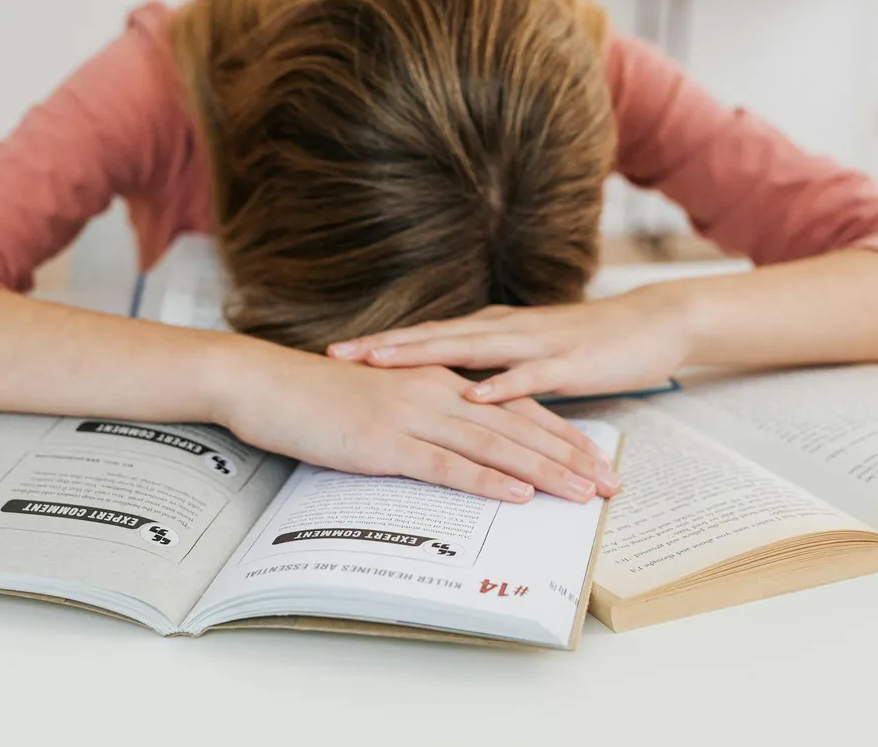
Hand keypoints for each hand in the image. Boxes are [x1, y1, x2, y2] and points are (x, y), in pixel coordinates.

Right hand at [212, 337, 620, 502]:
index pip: (513, 408)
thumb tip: (450, 446)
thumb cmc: (317, 395)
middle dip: (570, 456)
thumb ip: (420, 417)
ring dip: (544, 471)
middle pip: (518, 426)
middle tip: (611, 482)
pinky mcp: (386, 442)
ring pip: (494, 446)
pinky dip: (487, 480)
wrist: (266, 382)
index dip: (558, 434)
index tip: (594, 457)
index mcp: (438, 382)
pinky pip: (447, 464)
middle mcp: (436, 394)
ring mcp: (412, 417)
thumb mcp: (381, 401)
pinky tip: (518, 495)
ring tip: (584, 493)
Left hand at [326, 287, 692, 403]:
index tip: (336, 352)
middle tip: (339, 353)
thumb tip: (448, 387)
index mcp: (493, 330)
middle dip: (385, 347)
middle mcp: (505, 330)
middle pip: (434, 337)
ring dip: (424, 354)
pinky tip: (474, 393)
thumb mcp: (526, 353)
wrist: (652, 324)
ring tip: (383, 361)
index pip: (426, 336)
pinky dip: (501, 383)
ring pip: (470, 349)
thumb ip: (489, 365)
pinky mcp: (568, 363)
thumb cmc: (586, 344)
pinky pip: (530, 375)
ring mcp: (535, 344)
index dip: (381, 344)